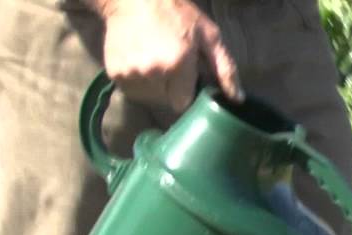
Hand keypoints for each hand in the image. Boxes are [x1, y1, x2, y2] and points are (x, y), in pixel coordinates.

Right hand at [95, 0, 243, 111]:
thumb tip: (237, 99)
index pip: (183, 103)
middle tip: (171, 63)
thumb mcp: (209, 36)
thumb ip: (225, 68)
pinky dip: (137, 80)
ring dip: (154, 85)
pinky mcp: (114, 73)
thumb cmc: (176, 14)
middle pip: (166, 101)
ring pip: (148, 97)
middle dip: (171, 88)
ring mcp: (131, 73)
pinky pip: (131, 90)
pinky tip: (140, 60)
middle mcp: (153, 72)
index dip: (186, 91)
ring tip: (155, 60)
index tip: (186, 76)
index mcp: (178, 64)